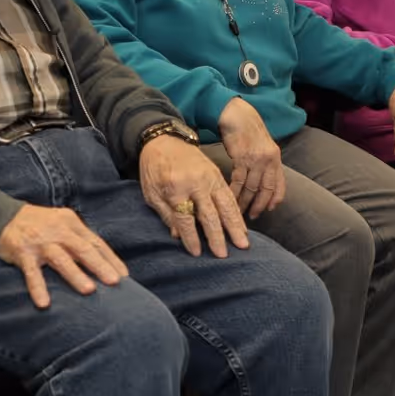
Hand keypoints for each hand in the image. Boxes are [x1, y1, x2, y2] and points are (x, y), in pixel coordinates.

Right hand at [0, 204, 127, 309]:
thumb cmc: (36, 224)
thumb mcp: (60, 223)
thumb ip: (78, 239)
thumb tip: (102, 263)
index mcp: (70, 222)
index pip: (95, 241)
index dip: (110, 259)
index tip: (124, 276)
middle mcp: (57, 230)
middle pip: (83, 248)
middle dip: (100, 266)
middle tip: (115, 282)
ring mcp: (40, 242)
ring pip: (61, 258)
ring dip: (76, 275)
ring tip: (89, 290)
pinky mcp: (22, 252)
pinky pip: (32, 272)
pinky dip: (38, 288)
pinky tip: (44, 303)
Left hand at [139, 134, 249, 256]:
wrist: (164, 140)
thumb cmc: (154, 169)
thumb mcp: (151, 193)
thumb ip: (166, 214)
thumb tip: (178, 236)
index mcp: (175, 188)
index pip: (186, 218)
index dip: (191, 237)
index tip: (197, 253)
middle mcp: (195, 183)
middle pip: (209, 214)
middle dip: (217, 236)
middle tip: (223, 255)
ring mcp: (210, 177)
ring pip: (226, 205)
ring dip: (235, 226)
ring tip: (243, 244)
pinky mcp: (218, 174)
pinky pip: (230, 196)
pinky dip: (237, 212)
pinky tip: (242, 226)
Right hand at [216, 98, 287, 218]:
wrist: (237, 116)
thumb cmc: (249, 131)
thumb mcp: (264, 147)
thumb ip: (266, 163)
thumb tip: (262, 183)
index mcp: (276, 158)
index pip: (279, 184)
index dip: (274, 199)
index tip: (269, 210)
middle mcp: (268, 160)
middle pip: (265, 189)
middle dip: (259, 205)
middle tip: (252, 216)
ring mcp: (255, 159)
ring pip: (251, 188)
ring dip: (245, 201)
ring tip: (239, 211)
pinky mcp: (241, 158)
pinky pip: (238, 181)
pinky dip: (234, 192)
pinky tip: (230, 198)